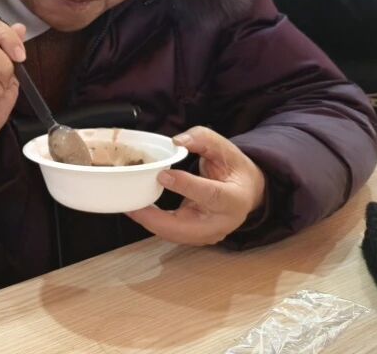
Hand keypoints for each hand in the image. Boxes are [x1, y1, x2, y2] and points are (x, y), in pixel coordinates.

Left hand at [126, 126, 266, 245]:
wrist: (246, 192)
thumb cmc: (234, 169)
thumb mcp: (224, 148)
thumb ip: (202, 139)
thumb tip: (176, 141)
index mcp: (235, 198)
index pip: (210, 194)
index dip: (185, 186)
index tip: (162, 175)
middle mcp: (223, 222)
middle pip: (187, 228)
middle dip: (157, 219)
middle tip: (132, 204)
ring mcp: (210, 234)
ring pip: (176, 235)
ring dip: (151, 223)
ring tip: (129, 206)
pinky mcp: (198, 238)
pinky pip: (173, 234)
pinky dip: (154, 224)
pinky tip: (139, 211)